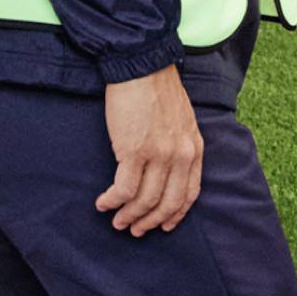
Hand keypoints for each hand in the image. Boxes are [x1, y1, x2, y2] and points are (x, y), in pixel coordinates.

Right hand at [99, 65, 204, 235]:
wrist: (141, 66)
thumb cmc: (157, 89)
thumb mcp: (183, 120)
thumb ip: (180, 145)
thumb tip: (166, 169)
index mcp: (194, 149)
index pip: (189, 194)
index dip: (175, 215)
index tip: (163, 225)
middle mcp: (180, 156)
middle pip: (167, 203)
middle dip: (150, 222)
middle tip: (134, 229)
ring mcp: (158, 155)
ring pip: (144, 201)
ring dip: (128, 216)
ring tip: (116, 220)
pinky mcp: (133, 151)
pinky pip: (123, 189)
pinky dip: (112, 201)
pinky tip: (103, 203)